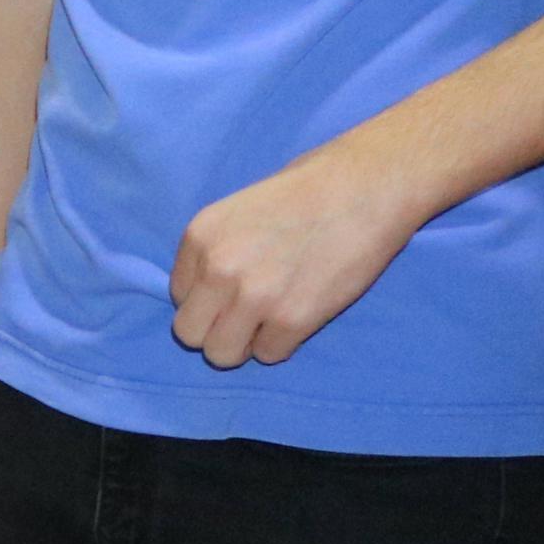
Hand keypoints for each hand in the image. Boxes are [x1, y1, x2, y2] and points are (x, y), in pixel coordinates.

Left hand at [171, 140, 423, 370]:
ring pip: (222, 355)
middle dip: (215, 329)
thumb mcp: (238, 210)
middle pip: (190, 334)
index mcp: (200, 237)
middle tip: (246, 316)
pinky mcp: (293, 319)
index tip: (234, 290)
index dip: (208, 298)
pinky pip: (269, 355)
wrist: (365, 188)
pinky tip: (300, 315)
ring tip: (269, 321)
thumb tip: (208, 292)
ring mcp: (254, 297)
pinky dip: (282, 343)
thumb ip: (217, 250)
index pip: (179, 296)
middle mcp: (218, 269)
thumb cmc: (307, 190)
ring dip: (244, 344)